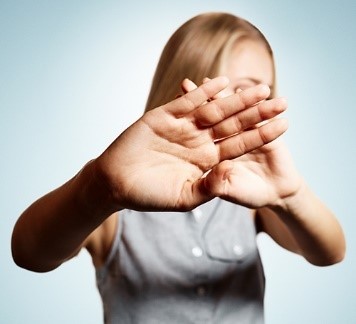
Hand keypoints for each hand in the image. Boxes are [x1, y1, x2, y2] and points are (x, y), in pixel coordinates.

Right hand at [94, 77, 287, 211]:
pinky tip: (223, 82)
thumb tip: (232, 174)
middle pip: (233, 124)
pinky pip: (188, 101)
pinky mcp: (165, 115)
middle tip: (282, 101)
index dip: (262, 135)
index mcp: (206, 161)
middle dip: (257, 113)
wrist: (116, 182)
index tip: (284, 125)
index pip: (240, 145)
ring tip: (260, 88)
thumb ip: (210, 187)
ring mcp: (183, 127)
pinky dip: (204, 92)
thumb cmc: (149, 195)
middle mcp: (199, 142)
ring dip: (237, 99)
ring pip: (215, 110)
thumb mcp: (184, 197)